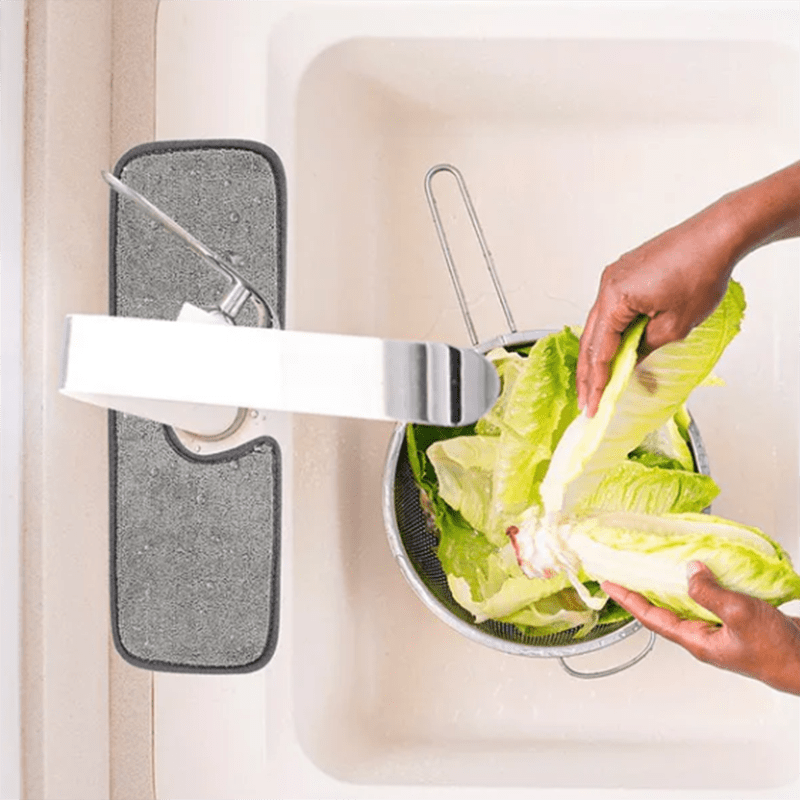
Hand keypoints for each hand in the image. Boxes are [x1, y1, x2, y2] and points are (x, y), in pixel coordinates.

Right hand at [577, 161, 799, 416]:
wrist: (717, 234)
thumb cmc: (701, 274)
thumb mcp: (675, 325)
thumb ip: (646, 347)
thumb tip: (631, 362)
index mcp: (614, 298)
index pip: (600, 350)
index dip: (597, 382)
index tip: (593, 406)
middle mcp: (607, 285)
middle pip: (591, 338)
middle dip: (588, 374)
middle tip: (586, 402)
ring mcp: (615, 277)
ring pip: (599, 324)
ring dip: (597, 354)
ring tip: (596, 382)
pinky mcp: (626, 273)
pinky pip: (610, 310)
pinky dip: (609, 333)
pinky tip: (613, 350)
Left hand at [602, 561, 799, 694]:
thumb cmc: (778, 652)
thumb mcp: (739, 615)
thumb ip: (709, 593)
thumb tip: (689, 571)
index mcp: (696, 640)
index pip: (650, 616)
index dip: (627, 599)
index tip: (607, 584)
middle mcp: (703, 635)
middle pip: (663, 609)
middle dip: (642, 590)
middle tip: (625, 571)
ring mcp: (719, 629)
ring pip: (686, 603)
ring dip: (671, 584)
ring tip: (655, 565)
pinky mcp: (735, 621)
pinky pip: (709, 599)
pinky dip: (701, 583)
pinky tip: (704, 570)